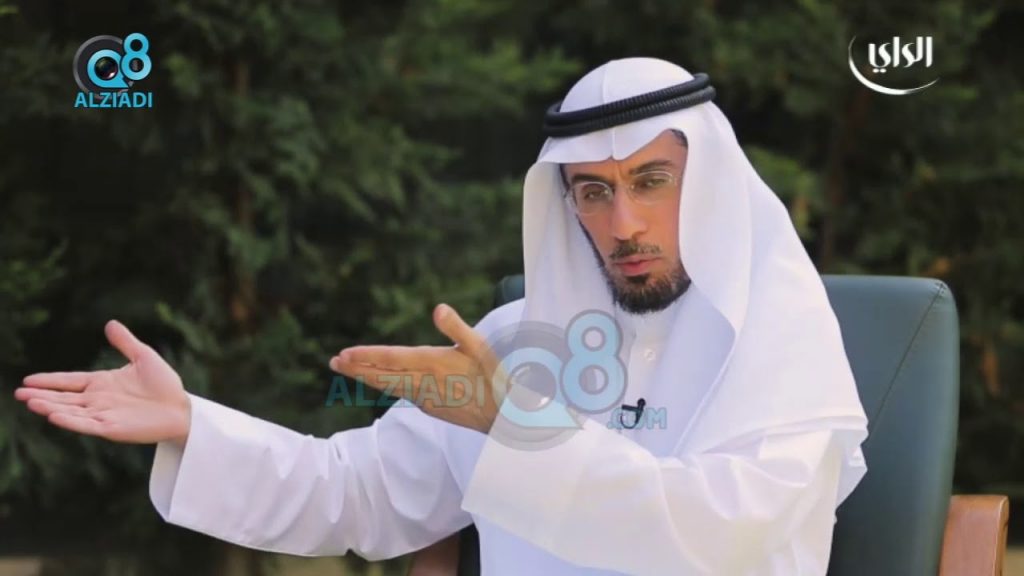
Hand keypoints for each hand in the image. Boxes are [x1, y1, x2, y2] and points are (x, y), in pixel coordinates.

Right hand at [14, 320, 191, 445]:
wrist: (182, 408)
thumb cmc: (165, 384)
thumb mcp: (143, 357)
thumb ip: (125, 342)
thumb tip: (110, 323)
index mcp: (102, 383)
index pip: (69, 381)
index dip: (49, 381)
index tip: (28, 380)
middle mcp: (98, 400)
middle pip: (64, 398)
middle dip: (41, 396)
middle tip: (18, 394)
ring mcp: (103, 415)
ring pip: (70, 412)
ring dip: (50, 408)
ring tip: (30, 403)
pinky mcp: (112, 429)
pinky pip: (87, 425)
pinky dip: (70, 421)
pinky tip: (54, 416)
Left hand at [329, 303, 504, 433]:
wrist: (503, 416)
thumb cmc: (494, 377)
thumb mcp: (479, 346)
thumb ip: (456, 328)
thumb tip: (438, 308)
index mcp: (432, 364)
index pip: (391, 359)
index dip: (366, 357)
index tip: (345, 354)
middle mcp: (423, 383)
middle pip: (382, 376)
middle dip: (356, 369)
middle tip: (334, 362)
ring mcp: (424, 398)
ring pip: (389, 386)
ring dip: (367, 377)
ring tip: (347, 369)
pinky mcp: (429, 407)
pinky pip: (401, 394)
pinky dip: (386, 386)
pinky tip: (379, 381)